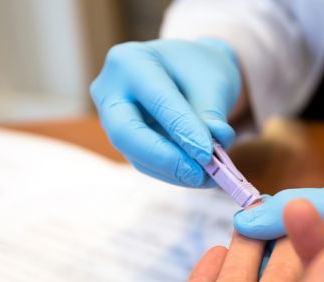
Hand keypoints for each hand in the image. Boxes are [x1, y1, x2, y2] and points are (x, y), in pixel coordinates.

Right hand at [90, 39, 240, 186]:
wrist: (190, 71)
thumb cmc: (201, 70)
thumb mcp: (213, 83)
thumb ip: (210, 117)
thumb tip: (208, 154)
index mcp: (130, 61)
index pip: (157, 100)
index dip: (182, 130)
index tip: (208, 154)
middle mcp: (110, 90)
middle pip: (126, 133)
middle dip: (164, 158)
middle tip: (198, 174)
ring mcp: (112, 118)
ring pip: (135, 154)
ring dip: (174, 171)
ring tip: (208, 177)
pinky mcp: (124, 141)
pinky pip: (144, 163)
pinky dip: (173, 173)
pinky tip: (197, 176)